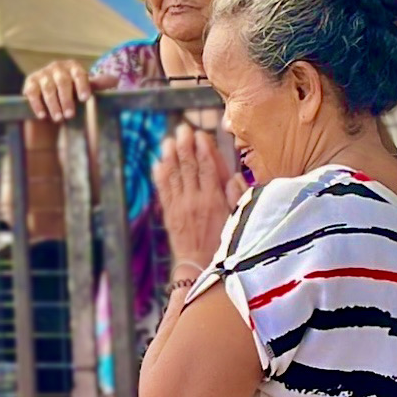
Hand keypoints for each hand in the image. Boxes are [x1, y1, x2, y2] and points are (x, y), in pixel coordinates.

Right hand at [22, 60, 119, 121]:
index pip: (79, 74)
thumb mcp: (85, 87)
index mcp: (73, 67)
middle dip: (66, 99)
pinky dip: (37, 104)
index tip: (85, 99)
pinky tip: (42, 115)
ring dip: (53, 104)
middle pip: (62, 82)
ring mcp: (42, 74)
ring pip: (48, 88)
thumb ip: (98, 84)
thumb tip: (115, 80)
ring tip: (58, 118)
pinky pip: (32, 93)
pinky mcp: (30, 82)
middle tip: (70, 115)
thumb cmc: (73, 91)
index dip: (82, 86)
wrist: (51, 94)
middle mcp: (57, 67)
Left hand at [154, 122, 236, 267]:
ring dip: (170, 156)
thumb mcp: (239, 221)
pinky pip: (163, 191)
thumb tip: (233, 175)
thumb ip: (238, 196)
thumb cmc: (225, 244)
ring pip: (174, 176)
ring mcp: (180, 207)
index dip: (203, 149)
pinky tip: (158, 163)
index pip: (208, 168)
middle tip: (182, 129)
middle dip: (185, 146)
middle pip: (189, 167)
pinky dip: (160, 176)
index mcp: (214, 200)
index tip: (200, 135)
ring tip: (168, 140)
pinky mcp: (169, 214)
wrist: (201, 267)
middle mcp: (195, 200)